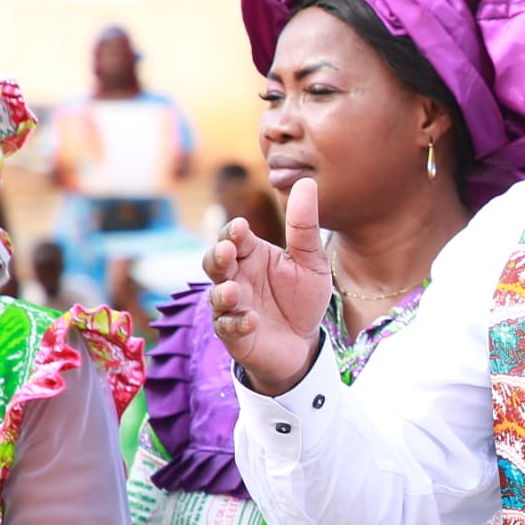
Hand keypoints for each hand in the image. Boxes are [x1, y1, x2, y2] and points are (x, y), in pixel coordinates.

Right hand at [205, 191, 329, 394]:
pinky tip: (251, 320)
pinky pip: (228, 328)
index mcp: (251, 255)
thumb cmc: (302, 298)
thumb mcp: (311, 262)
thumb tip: (306, 182)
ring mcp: (232, 307)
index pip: (234, 237)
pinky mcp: (235, 335)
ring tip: (232, 291)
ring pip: (215, 296)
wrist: (305, 342)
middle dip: (217, 256)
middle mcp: (236, 278)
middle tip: (227, 252)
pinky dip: (237, 324)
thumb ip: (304, 226)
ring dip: (222, 293)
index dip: (233, 232)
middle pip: (214, 262)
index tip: (240, 228)